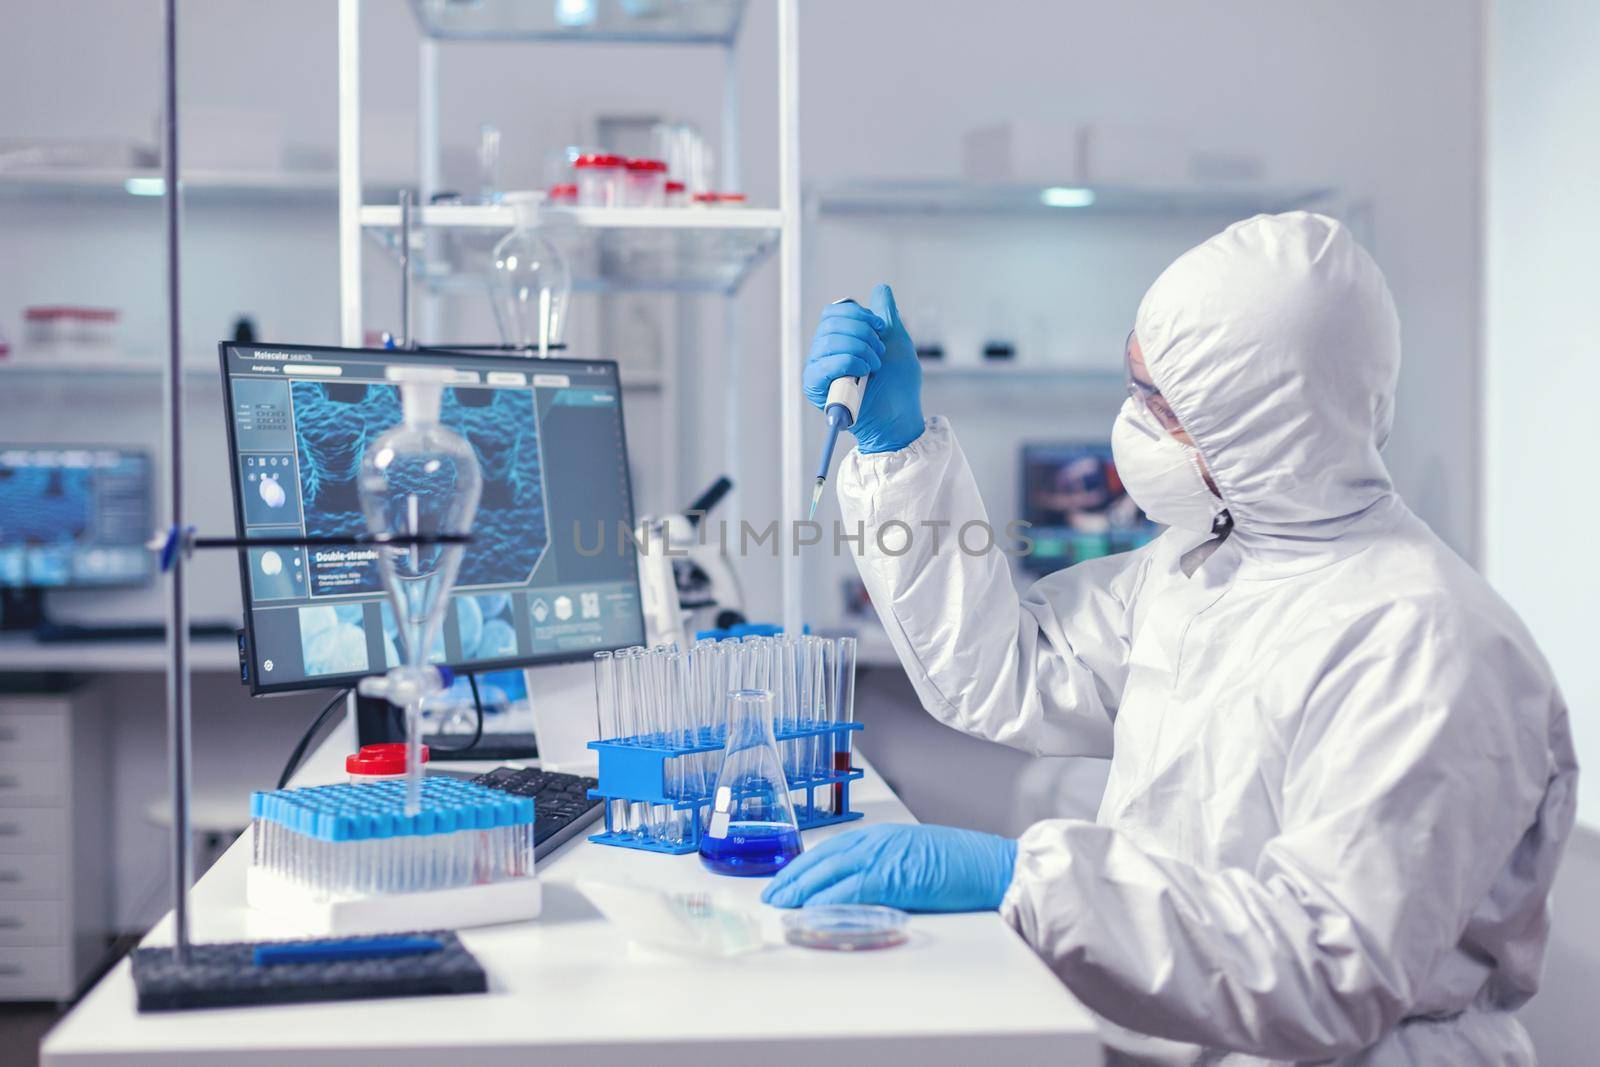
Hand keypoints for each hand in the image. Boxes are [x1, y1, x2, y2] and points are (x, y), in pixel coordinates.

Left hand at [761, 823, 1017, 912]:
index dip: (805, 865)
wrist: (992, 865)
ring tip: (780, 904)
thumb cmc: (963, 865)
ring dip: (800, 889)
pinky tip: (809, 909)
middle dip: (793, 876)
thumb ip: (886, 867)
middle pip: (822, 858)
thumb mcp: (915, 857)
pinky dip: (826, 899)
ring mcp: (884, 856)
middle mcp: (877, 840)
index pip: (831, 849)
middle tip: (771, 894)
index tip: (786, 879)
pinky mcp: (892, 876)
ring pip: (829, 871)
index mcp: (882, 835)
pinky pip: (850, 888)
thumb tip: (860, 888)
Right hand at [803, 283, 924, 454]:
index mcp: (841, 340)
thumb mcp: (897, 342)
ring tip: (874, 367)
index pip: (834, 312)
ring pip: (828, 340)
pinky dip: (848, 363)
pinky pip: (823, 365)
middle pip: (830, 322)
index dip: (858, 314)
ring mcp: (819, 370)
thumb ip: (887, 315)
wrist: (899, 417)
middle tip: (879, 353)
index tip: (880, 329)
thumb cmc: (899, 386)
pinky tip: (863, 374)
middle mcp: (825, 353)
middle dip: (863, 332)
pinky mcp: (816, 388)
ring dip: (860, 350)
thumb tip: (881, 289)